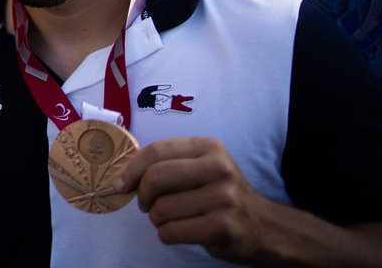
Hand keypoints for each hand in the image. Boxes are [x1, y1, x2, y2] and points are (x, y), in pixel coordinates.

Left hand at [114, 136, 266, 262]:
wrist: (261, 225)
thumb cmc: (219, 193)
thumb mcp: (200, 166)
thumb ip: (166, 163)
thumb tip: (122, 179)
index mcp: (208, 147)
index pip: (156, 151)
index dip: (131, 169)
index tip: (120, 184)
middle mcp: (219, 168)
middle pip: (156, 178)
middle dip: (142, 195)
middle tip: (145, 204)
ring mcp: (223, 198)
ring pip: (162, 208)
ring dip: (155, 218)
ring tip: (167, 218)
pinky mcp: (223, 227)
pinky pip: (172, 231)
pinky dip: (165, 234)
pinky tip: (177, 231)